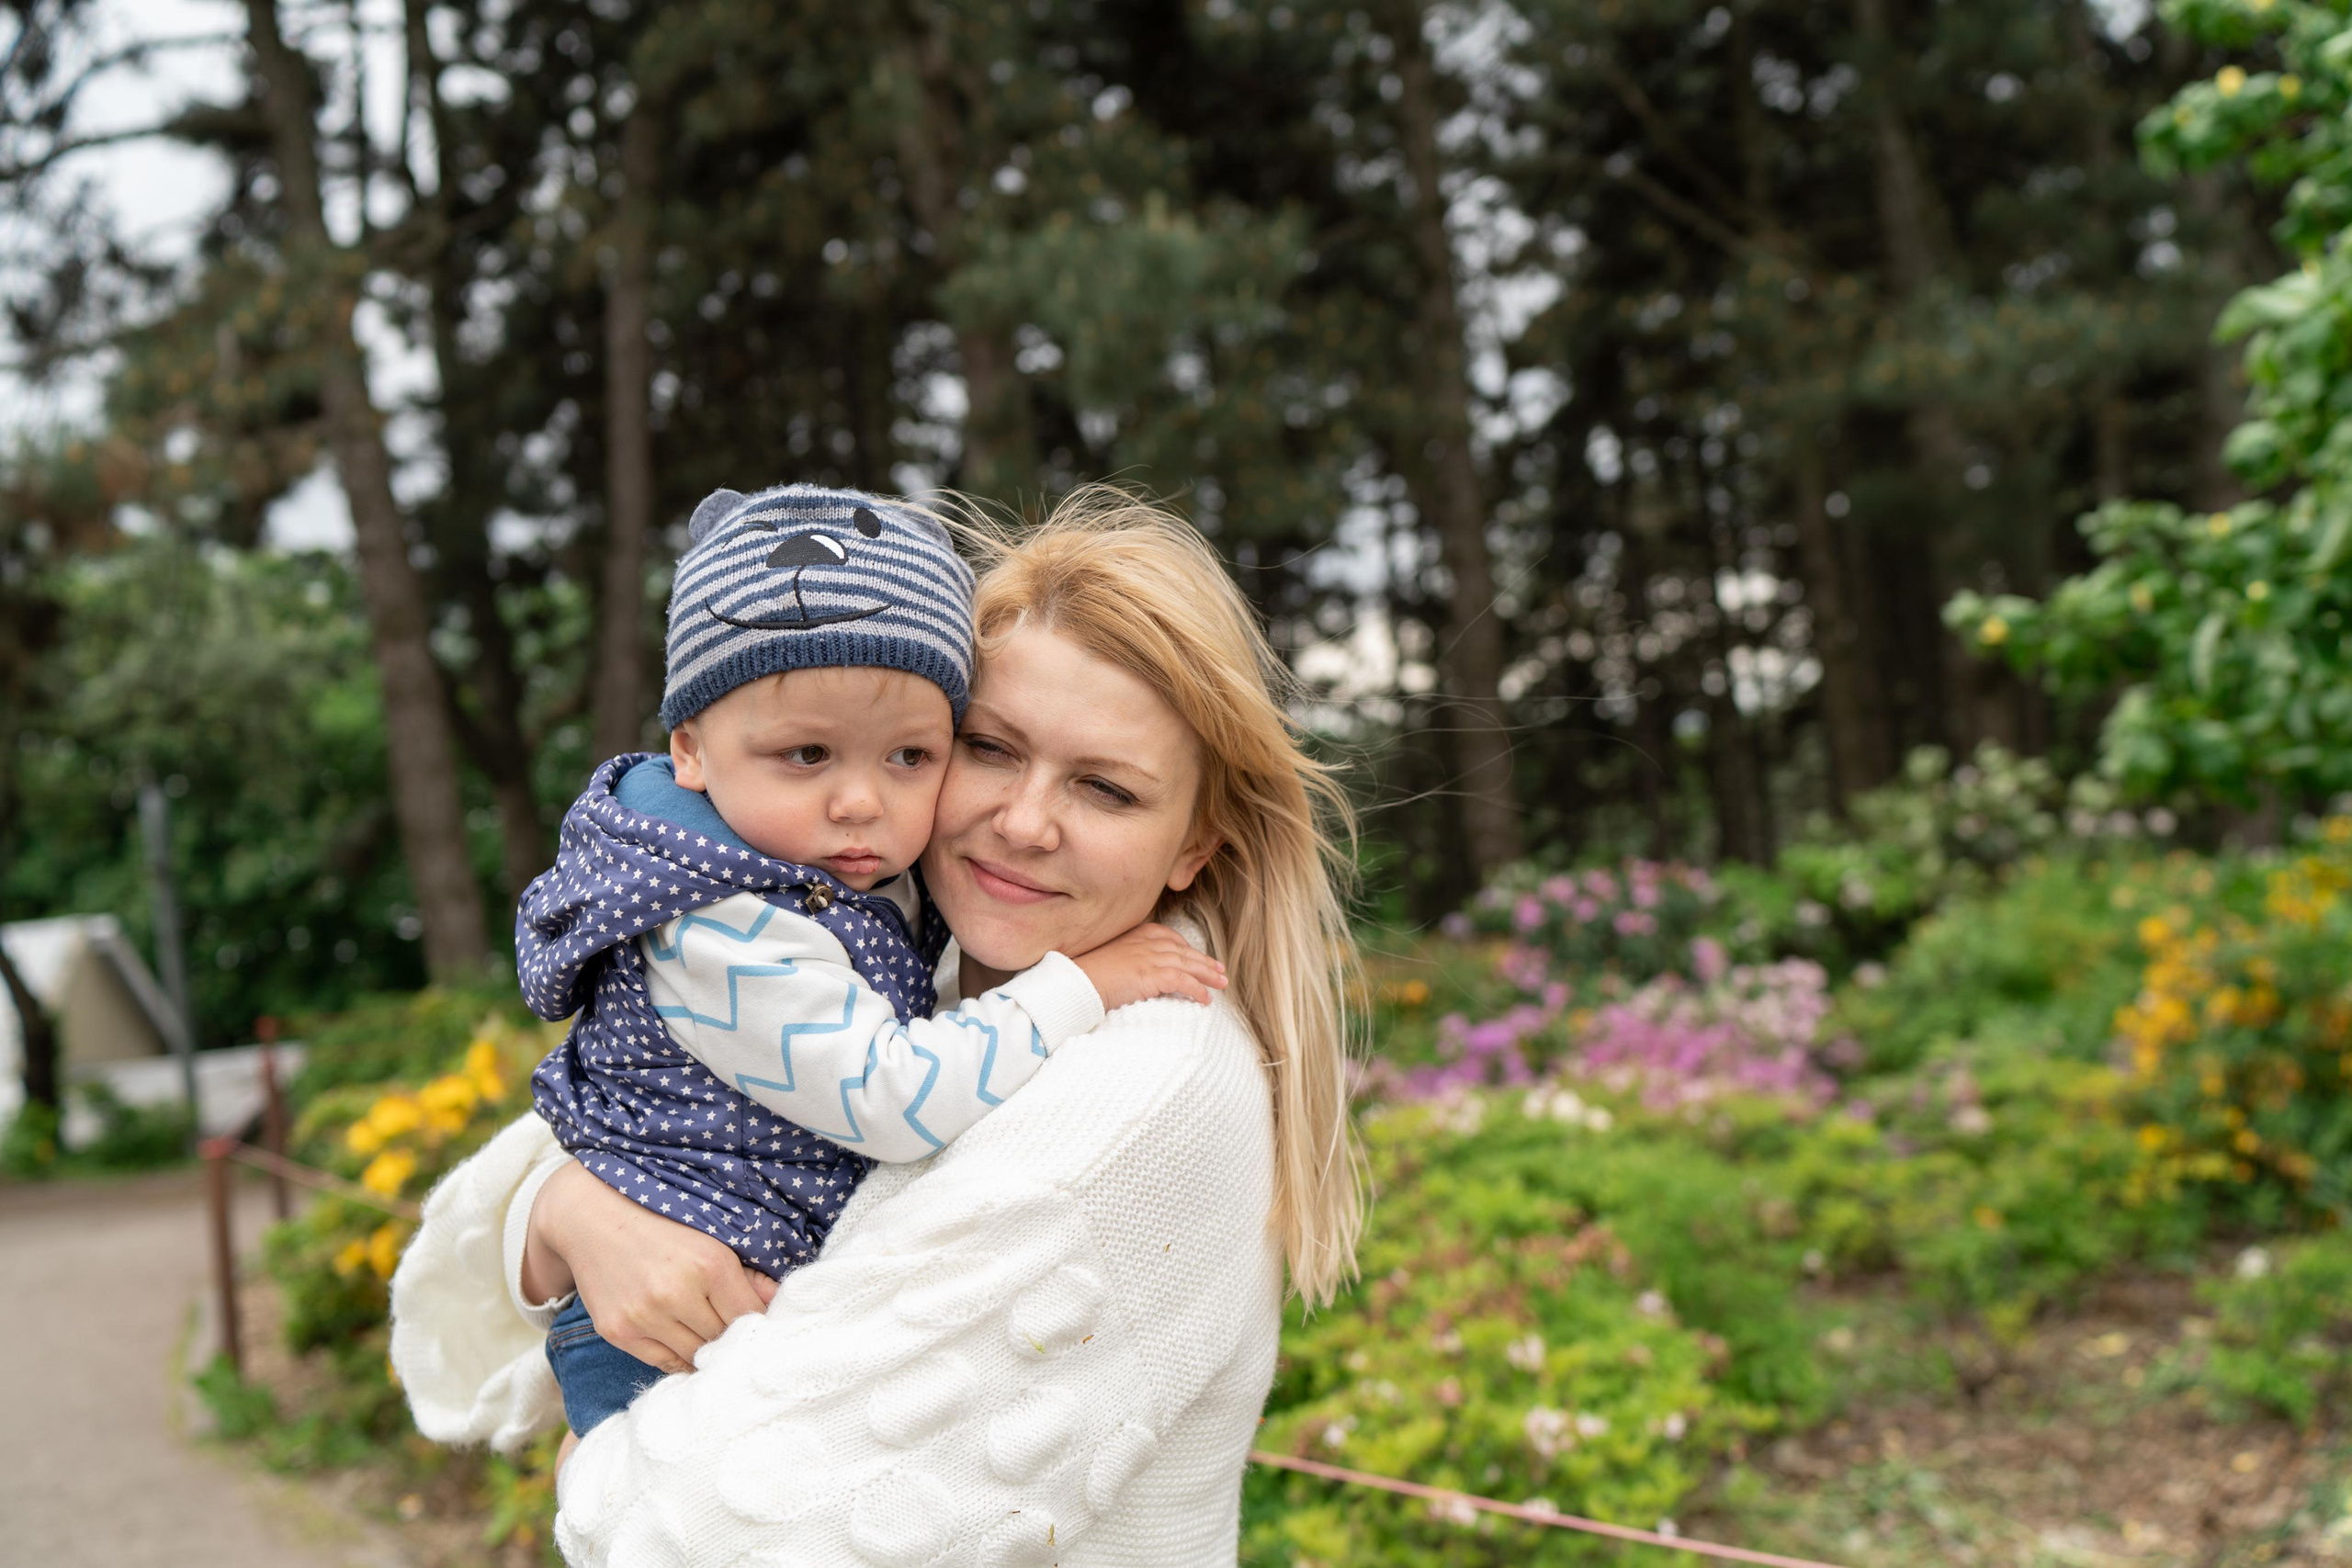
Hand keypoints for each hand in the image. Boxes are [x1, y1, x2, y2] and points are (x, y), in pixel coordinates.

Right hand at [523, 1160, 777, 1373]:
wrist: (591, 1217)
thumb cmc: (660, 1221)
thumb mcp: (710, 1236)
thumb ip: (747, 1274)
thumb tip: (777, 1304)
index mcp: (709, 1264)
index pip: (750, 1316)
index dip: (758, 1321)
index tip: (759, 1321)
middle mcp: (677, 1294)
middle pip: (723, 1339)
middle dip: (733, 1337)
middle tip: (736, 1332)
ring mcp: (644, 1316)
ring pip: (695, 1356)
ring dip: (706, 1349)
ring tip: (710, 1336)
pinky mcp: (618, 1332)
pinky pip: (662, 1363)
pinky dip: (679, 1357)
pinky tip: (685, 1343)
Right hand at [1072, 921, 1228, 1010]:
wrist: (1075, 981)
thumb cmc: (1087, 973)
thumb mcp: (1112, 956)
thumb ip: (1130, 957)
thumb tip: (1142, 970)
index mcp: (1138, 933)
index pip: (1172, 939)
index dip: (1189, 950)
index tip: (1201, 959)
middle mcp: (1147, 941)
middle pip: (1184, 951)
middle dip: (1205, 961)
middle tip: (1220, 971)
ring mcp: (1150, 956)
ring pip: (1189, 965)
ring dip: (1208, 976)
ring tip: (1221, 985)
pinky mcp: (1152, 974)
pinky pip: (1183, 981)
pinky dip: (1197, 990)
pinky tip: (1205, 999)